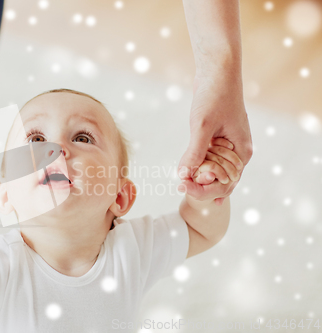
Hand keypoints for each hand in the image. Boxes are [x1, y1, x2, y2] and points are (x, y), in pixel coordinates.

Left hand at [178, 76, 252, 203]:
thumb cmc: (214, 96)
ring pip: (214, 171)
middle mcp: (238, 152)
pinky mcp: (219, 139)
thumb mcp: (202, 126)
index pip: (225, 184)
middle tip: (179, 188)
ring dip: (199, 178)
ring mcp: (229, 146)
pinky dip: (199, 167)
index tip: (182, 187)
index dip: (204, 190)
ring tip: (181, 183)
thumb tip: (183, 175)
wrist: (218, 73)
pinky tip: (188, 177)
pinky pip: (210, 160)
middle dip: (201, 186)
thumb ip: (194, 152)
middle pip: (221, 181)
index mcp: (241, 152)